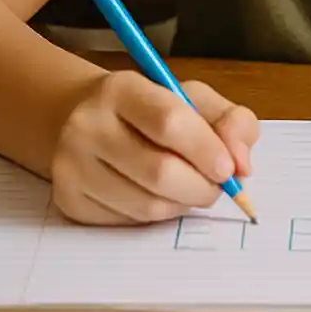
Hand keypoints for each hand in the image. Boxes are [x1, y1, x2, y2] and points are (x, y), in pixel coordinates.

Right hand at [50, 74, 258, 224]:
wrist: (80, 118)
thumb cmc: (149, 109)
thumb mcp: (191, 98)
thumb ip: (229, 121)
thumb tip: (242, 164)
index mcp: (121, 89)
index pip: (169, 122)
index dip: (206, 150)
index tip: (228, 168)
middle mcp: (88, 125)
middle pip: (159, 172)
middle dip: (201, 187)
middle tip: (215, 187)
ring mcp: (72, 165)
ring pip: (146, 206)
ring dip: (181, 205)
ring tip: (187, 188)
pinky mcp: (68, 199)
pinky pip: (127, 222)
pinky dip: (154, 216)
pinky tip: (156, 195)